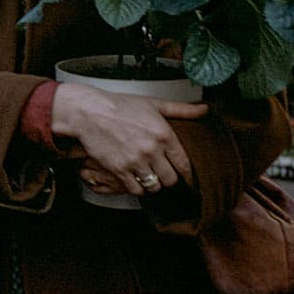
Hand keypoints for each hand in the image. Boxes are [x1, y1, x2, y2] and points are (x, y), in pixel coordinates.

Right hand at [50, 82, 205, 196]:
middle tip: (162, 174)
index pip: (184, 164)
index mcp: (164, 134)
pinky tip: (134, 178)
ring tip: (148, 176)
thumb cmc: (120, 106)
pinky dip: (136, 187)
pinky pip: (135, 189)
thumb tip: (204, 109)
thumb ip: (181, 110)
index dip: (186, 172)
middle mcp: (152, 149)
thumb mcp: (154, 104)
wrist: (89, 112)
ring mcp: (135, 161)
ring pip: (154, 186)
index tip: (184, 175)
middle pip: (171, 179)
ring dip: (152, 184)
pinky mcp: (119, 169)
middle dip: (168, 178)